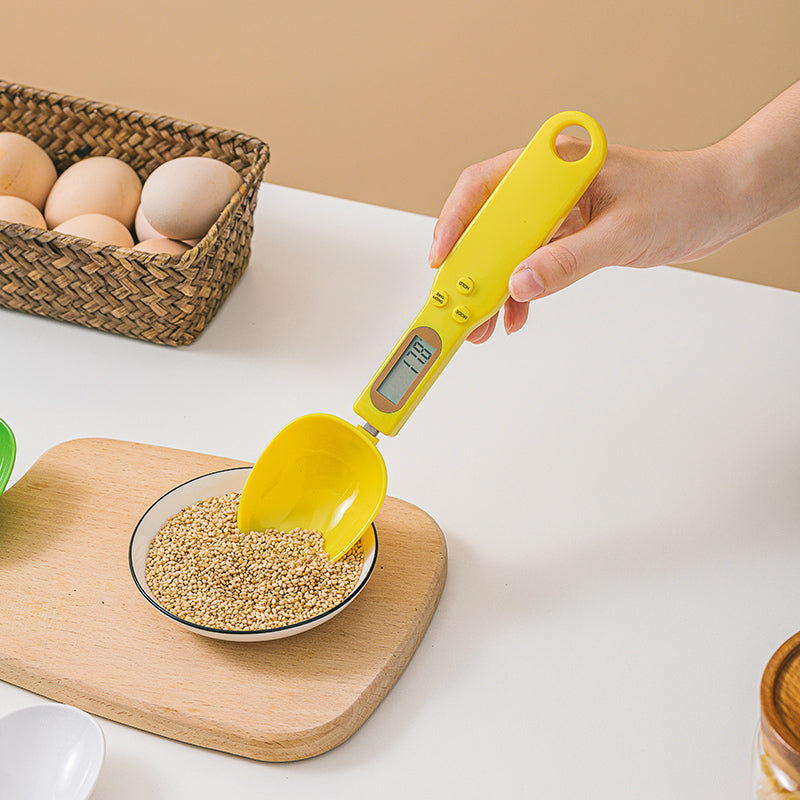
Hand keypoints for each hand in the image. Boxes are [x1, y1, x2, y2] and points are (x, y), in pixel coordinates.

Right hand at [429, 138, 733, 342]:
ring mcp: (559, 211)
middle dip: (471, 264)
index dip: (457, 220)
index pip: (488, 183)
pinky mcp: (569, 234)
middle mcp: (551, 184)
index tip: (444, 257)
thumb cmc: (681, 199)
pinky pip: (533, 263)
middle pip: (490, 222)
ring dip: (493, 285)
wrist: (719, 205)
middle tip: (456, 298)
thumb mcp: (622, 234)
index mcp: (558, 164)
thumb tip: (521, 284)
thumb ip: (569, 260)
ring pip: (508, 248)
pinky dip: (521, 290)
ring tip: (481, 320)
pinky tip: (515, 314)